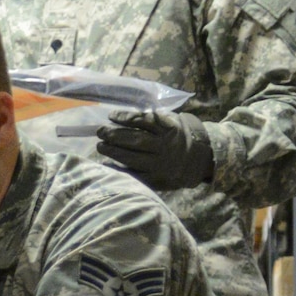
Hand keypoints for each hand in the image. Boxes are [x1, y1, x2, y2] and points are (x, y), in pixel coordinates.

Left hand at [96, 109, 212, 191]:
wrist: (195, 162)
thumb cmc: (175, 138)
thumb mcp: (171, 122)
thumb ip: (153, 118)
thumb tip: (122, 115)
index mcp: (169, 130)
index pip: (144, 121)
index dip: (126, 118)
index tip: (111, 116)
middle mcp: (165, 147)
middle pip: (136, 140)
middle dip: (115, 135)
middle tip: (100, 131)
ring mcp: (160, 165)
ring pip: (132, 158)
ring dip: (113, 151)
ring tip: (100, 146)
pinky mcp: (155, 180)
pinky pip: (133, 175)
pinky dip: (118, 169)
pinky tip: (107, 163)